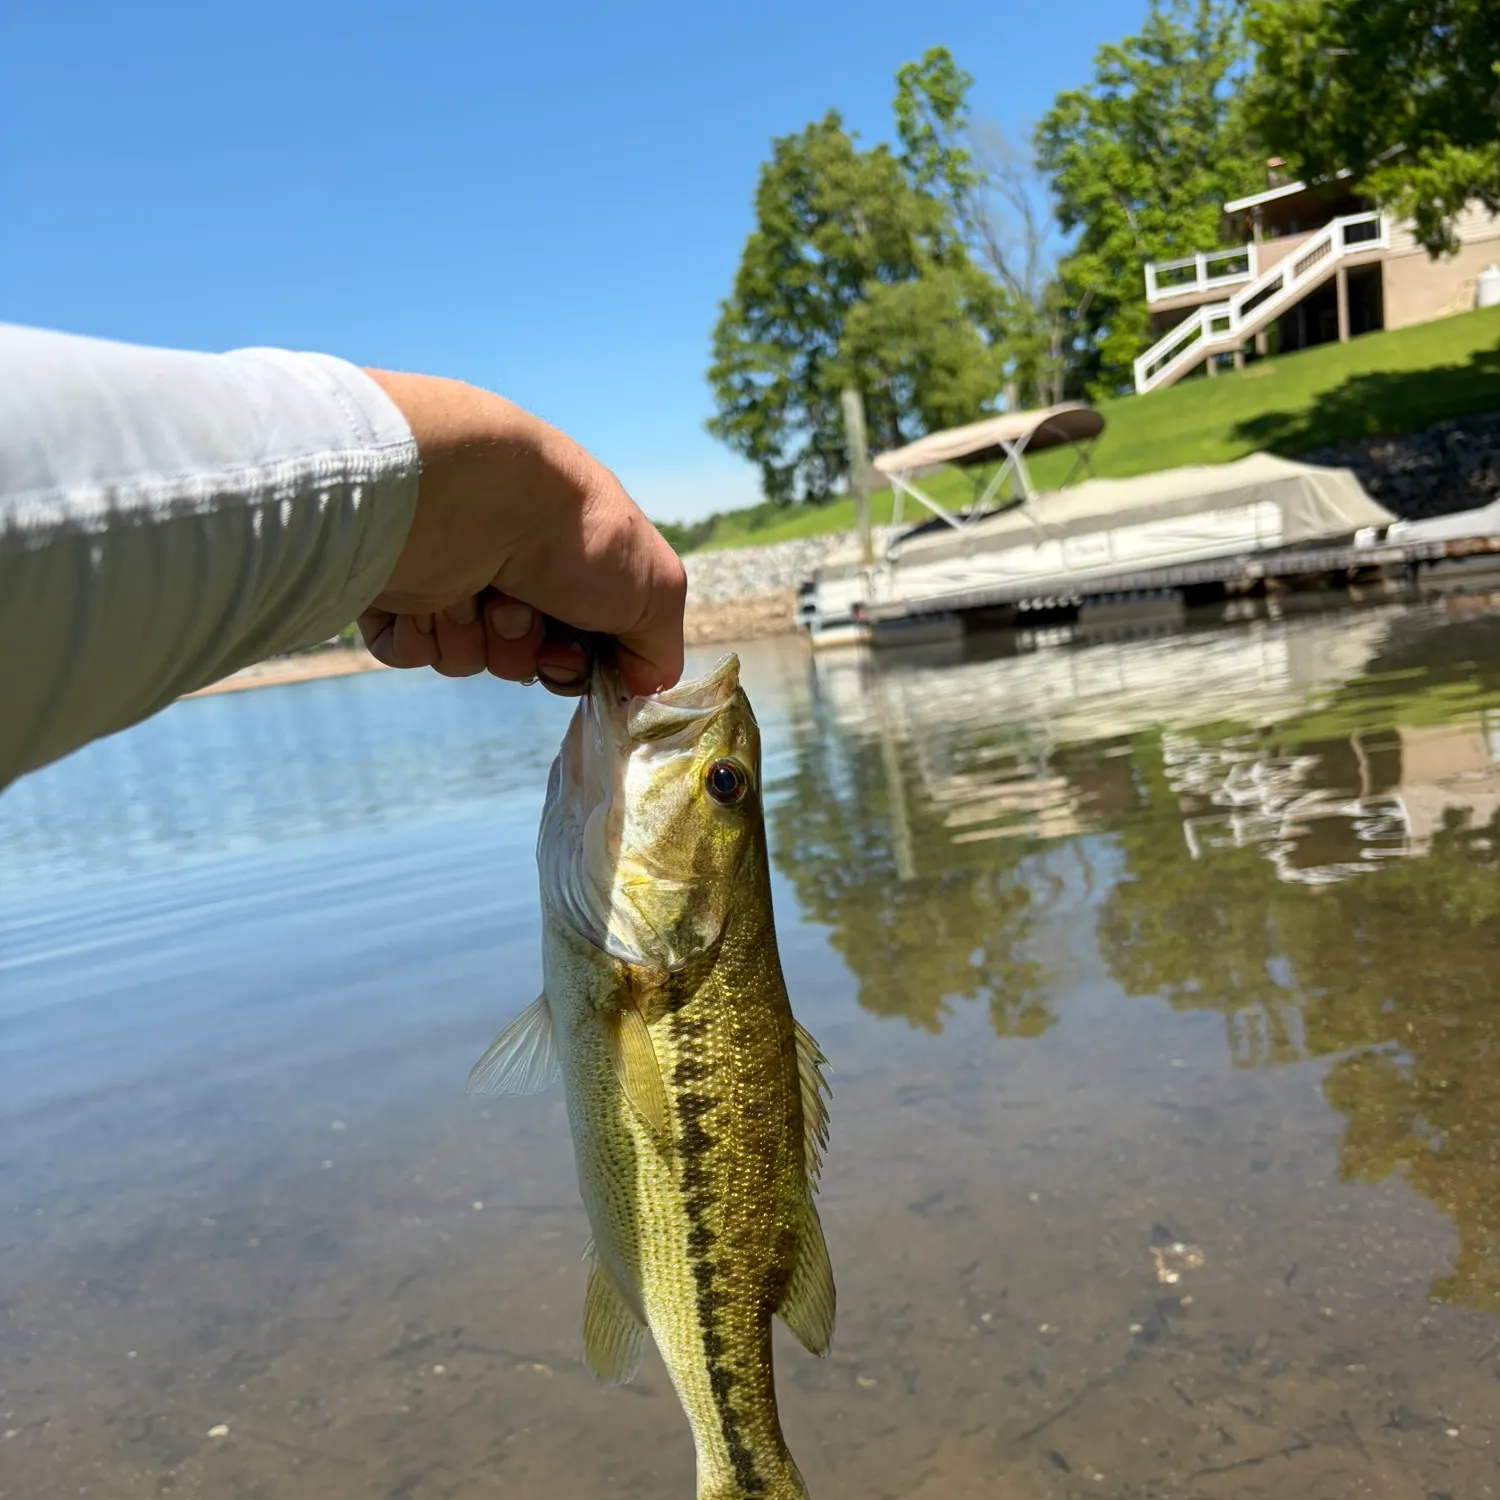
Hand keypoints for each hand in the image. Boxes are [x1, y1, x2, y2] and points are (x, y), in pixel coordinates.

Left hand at [354, 369, 685, 696]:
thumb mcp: (655, 590)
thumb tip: (641, 684)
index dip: (576, 664)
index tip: (570, 651)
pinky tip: (433, 596)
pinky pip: (409, 652)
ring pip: (463, 660)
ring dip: (476, 636)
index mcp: (566, 565)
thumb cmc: (573, 535)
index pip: (575, 648)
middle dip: (523, 647)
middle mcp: (508, 571)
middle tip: (520, 609)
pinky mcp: (394, 593)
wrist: (475, 495)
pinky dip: (425, 634)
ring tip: (478, 590)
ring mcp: (449, 581)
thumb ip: (659, 648)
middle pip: (518, 661)